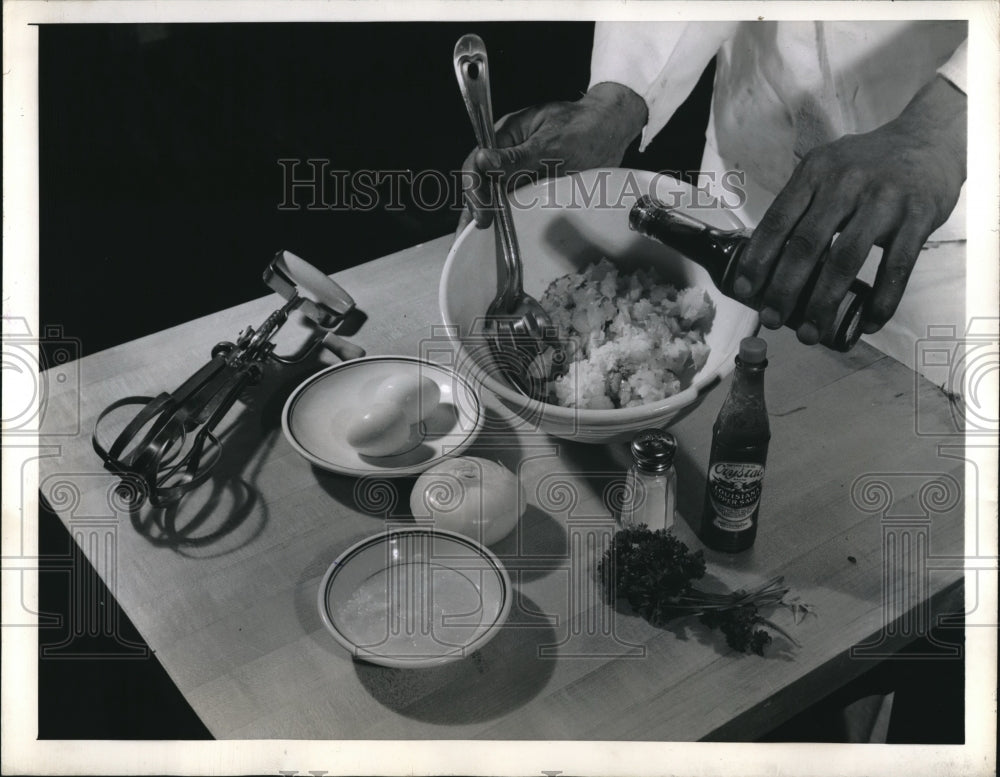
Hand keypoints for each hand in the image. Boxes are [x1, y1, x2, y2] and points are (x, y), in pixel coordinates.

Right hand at [457, 82, 646, 233]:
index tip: (481, 211)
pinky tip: (503, 232)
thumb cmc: (583, 128)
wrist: (612, 130)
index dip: (474, 188)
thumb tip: (484, 161)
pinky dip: (510, 217)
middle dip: (478, 206)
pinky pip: (517, 203)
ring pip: (497, 195)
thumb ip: (516, 157)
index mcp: (506, 136)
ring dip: (491, 214)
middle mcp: (508, 154)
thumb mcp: (550, 143)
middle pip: (483, 183)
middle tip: (481, 228)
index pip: (477, 163)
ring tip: (482, 238)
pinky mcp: (535, 185)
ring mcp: (521, 171)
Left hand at [735, 75, 966, 342]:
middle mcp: (846, 183)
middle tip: (772, 319)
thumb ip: (799, 204)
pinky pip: (896, 268)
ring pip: (846, 261)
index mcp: (816, 172)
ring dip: (824, 302)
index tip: (745, 290)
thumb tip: (764, 257)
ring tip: (811, 332)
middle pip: (807, 245)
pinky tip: (867, 323)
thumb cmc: (867, 164)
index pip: (778, 220)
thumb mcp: (827, 168)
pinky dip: (881, 301)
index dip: (758, 259)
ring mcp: (884, 200)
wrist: (929, 139)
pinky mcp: (918, 217)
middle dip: (784, 289)